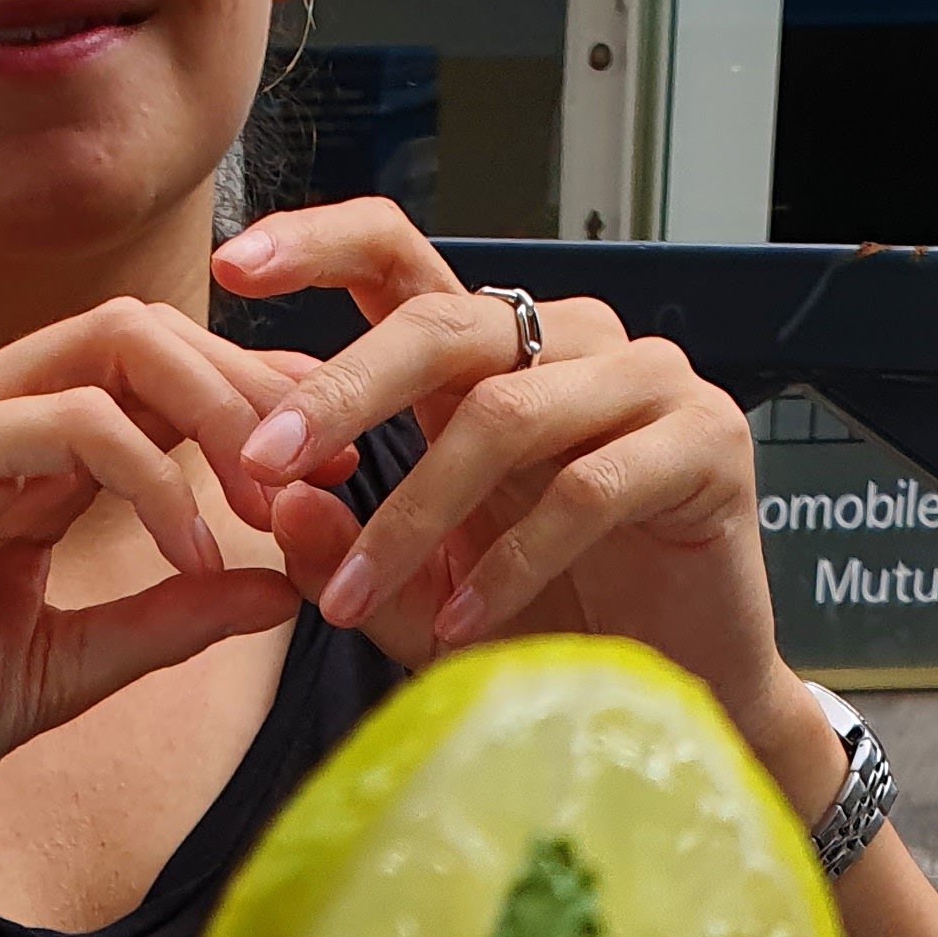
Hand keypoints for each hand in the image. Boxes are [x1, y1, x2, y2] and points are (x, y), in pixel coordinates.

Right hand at [0, 299, 311, 872]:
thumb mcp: (69, 668)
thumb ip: (167, 621)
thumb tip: (280, 587)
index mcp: (18, 452)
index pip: (154, 378)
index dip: (252, 409)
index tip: (331, 479)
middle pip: (150, 332)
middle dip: (253, 392)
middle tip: (323, 474)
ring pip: (119, 347)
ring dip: (216, 416)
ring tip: (269, 505)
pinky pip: (70, 422)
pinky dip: (149, 477)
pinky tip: (189, 552)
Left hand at [211, 204, 825, 799]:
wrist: (688, 690)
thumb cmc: (557, 627)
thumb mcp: (425, 598)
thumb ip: (352, 560)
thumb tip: (282, 510)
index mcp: (497, 356)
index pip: (402, 262)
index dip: (320, 246)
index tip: (231, 268)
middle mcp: (573, 345)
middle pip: (444, 327)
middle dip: (342, 393)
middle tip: (262, 461)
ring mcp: (648, 384)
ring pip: (506, 414)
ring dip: (414, 514)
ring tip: (353, 601)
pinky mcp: (706, 445)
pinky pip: (586, 490)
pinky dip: (508, 566)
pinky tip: (460, 626)